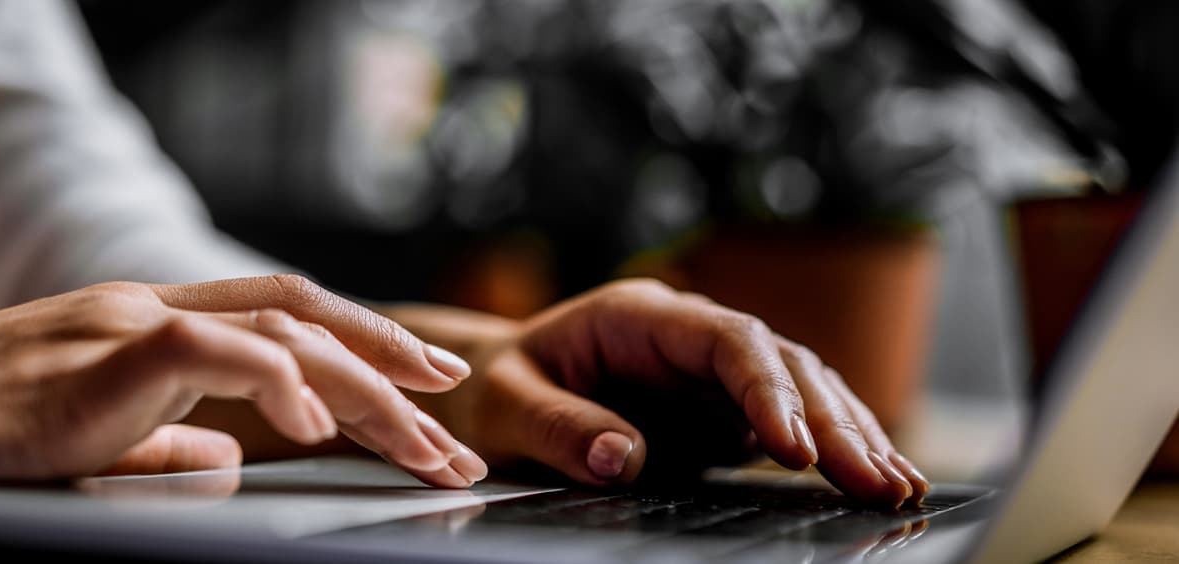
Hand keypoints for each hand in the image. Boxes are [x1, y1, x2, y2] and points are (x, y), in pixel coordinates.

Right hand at [0, 275, 486, 491]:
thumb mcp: (85, 442)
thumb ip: (161, 444)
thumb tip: (229, 460)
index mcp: (155, 327)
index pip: (285, 320)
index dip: (364, 347)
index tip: (427, 387)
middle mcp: (153, 309)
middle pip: (305, 320)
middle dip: (393, 369)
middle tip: (457, 426)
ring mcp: (128, 321)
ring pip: (282, 332)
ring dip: (367, 388)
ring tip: (426, 443)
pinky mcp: (99, 353)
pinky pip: (212, 352)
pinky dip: (278, 383)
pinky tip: (321, 429)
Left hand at [430, 279, 927, 507]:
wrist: (497, 387)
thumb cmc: (498, 389)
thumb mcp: (506, 406)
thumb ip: (559, 427)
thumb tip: (622, 458)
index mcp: (640, 317)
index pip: (726, 340)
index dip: (767, 388)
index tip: (794, 446)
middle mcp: (689, 336)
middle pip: (780, 362)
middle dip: (832, 420)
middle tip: (874, 480)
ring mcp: (712, 372)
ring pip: (801, 387)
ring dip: (851, 433)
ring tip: (896, 485)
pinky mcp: (722, 409)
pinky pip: (791, 421)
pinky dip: (834, 448)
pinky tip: (875, 477)